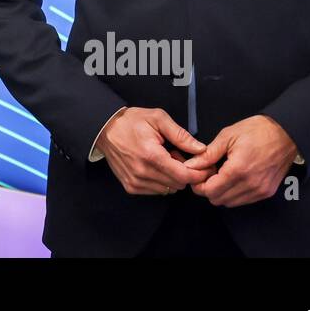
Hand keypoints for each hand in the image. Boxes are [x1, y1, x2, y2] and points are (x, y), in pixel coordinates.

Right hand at [94, 107, 213, 195]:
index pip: (184, 176)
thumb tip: (201, 149)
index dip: (199, 173)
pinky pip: (156, 191)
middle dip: (185, 172)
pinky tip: (155, 166)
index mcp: (152, 155)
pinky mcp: (131, 186)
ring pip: (169, 190)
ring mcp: (135, 182)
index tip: (204, 167)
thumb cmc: (131, 121)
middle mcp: (143, 172)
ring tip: (165, 159)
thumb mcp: (158, 119)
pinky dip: (161, 181)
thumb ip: (181, 135)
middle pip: (178, 184)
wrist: (105, 128)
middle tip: (177, 155)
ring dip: (172, 177)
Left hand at [184, 115, 298, 206]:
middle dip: (208, 189)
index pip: (210, 191)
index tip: (197, 175)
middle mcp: (250, 184)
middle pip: (218, 200)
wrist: (285, 133)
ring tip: (222, 174)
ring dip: (222, 192)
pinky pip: (244, 200)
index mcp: (238, 169)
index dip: (199, 185)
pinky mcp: (267, 192)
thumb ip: (208, 154)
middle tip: (209, 173)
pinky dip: (234, 193)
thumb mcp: (228, 136)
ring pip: (231, 203)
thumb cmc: (257, 131)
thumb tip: (192, 164)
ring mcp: (260, 190)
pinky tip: (233, 178)